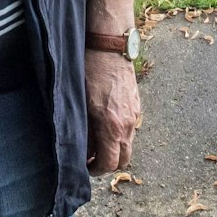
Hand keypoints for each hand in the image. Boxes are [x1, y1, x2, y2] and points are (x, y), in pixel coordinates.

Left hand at [85, 50, 140, 174]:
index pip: (109, 163)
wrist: (110, 45)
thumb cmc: (90, 71)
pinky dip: (120, 135)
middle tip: (91, 158)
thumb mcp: (80, 103)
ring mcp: (135, 115)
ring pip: (128, 145)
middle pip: (123, 160)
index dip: (96, 170)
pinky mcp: (137, 105)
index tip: (85, 167)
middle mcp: (128, 124)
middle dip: (108, 164)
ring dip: (115, 149)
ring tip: (97, 141)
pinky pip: (131, 129)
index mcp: (112, 126)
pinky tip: (105, 124)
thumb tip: (83, 150)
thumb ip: (83, 130)